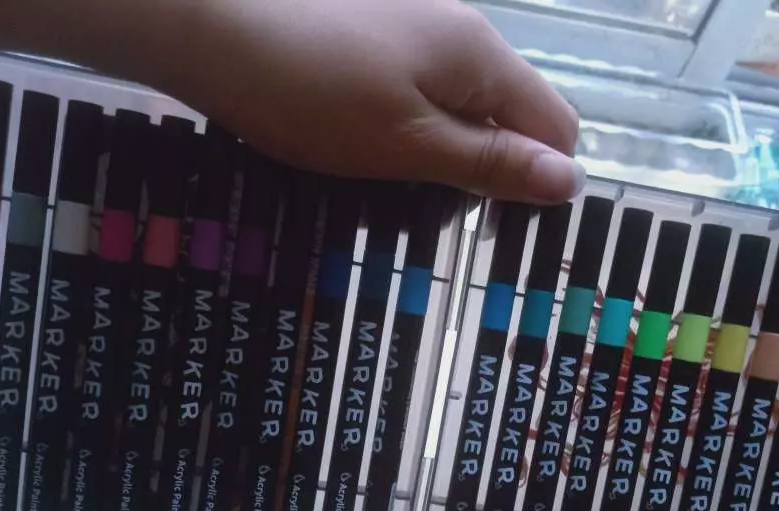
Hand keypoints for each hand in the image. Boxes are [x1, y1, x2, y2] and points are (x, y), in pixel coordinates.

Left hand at [149, 0, 582, 202]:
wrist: (209, 23)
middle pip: (512, 110)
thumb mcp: (409, 144)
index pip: (557, 126)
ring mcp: (416, 21)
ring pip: (464, 100)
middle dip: (493, 165)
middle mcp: (461, 29)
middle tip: (437, 208)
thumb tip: (569, 182)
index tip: (496, 222)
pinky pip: (422, 84)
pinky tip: (364, 140)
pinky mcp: (374, 26)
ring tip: (394, 179)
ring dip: (448, 147)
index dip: (542, 180)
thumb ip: (491, 163)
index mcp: (482, 57)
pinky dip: (411, 121)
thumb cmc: (311, 94)